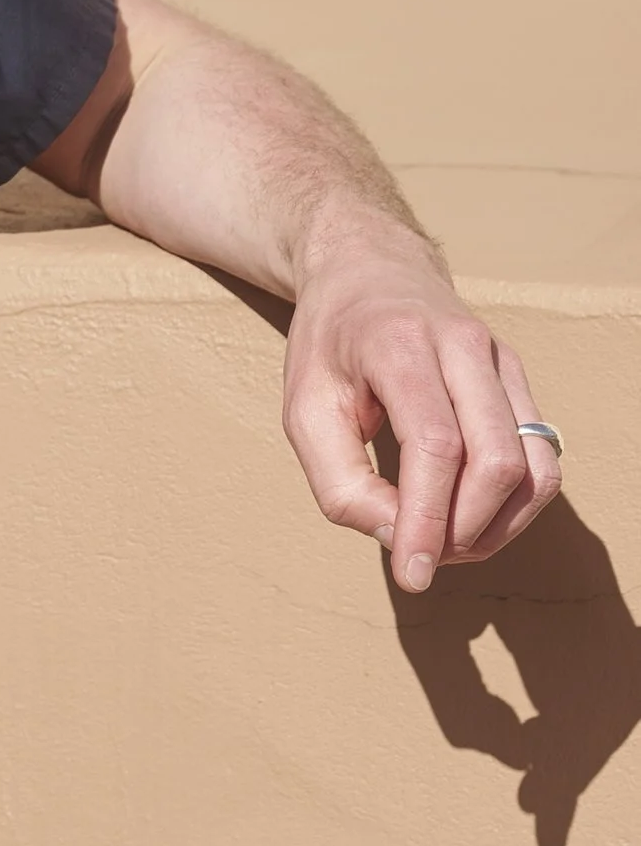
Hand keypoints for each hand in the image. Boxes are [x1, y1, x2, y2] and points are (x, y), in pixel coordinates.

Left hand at [282, 213, 560, 588]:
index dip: (427, 519)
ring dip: (498, 525)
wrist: (370, 270)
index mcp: (399, 345)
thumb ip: (340, 481)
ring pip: (533, 464)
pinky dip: (515, 505)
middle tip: (422, 556)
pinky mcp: (519, 380)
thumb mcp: (303, 409)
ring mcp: (501, 361)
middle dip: (464, 529)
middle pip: (496, 460)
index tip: (411, 575)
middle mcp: (464, 346)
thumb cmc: (330, 345)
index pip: (436, 445)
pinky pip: (542, 456)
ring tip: (447, 543)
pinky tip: (473, 520)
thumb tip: (397, 537)